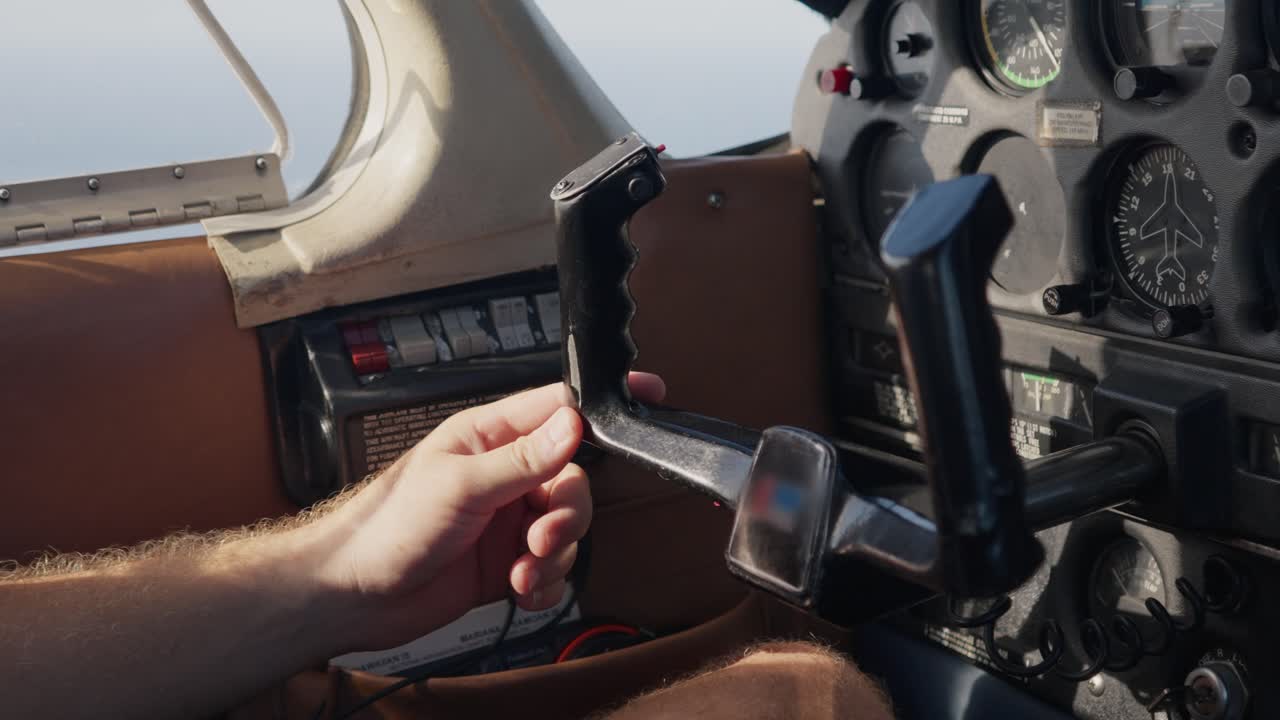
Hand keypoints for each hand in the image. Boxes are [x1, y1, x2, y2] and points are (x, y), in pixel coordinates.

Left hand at [309, 373, 665, 649]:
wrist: (354, 594)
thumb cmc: (386, 525)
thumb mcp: (459, 484)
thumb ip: (522, 458)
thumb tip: (574, 424)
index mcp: (490, 436)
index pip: (559, 408)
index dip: (603, 406)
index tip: (649, 397)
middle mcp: (505, 475)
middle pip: (573, 481)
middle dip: (567, 514)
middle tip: (541, 537)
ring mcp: (507, 520)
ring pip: (567, 529)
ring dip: (553, 555)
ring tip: (521, 569)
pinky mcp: (506, 562)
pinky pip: (552, 569)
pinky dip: (544, 583)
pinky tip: (520, 589)